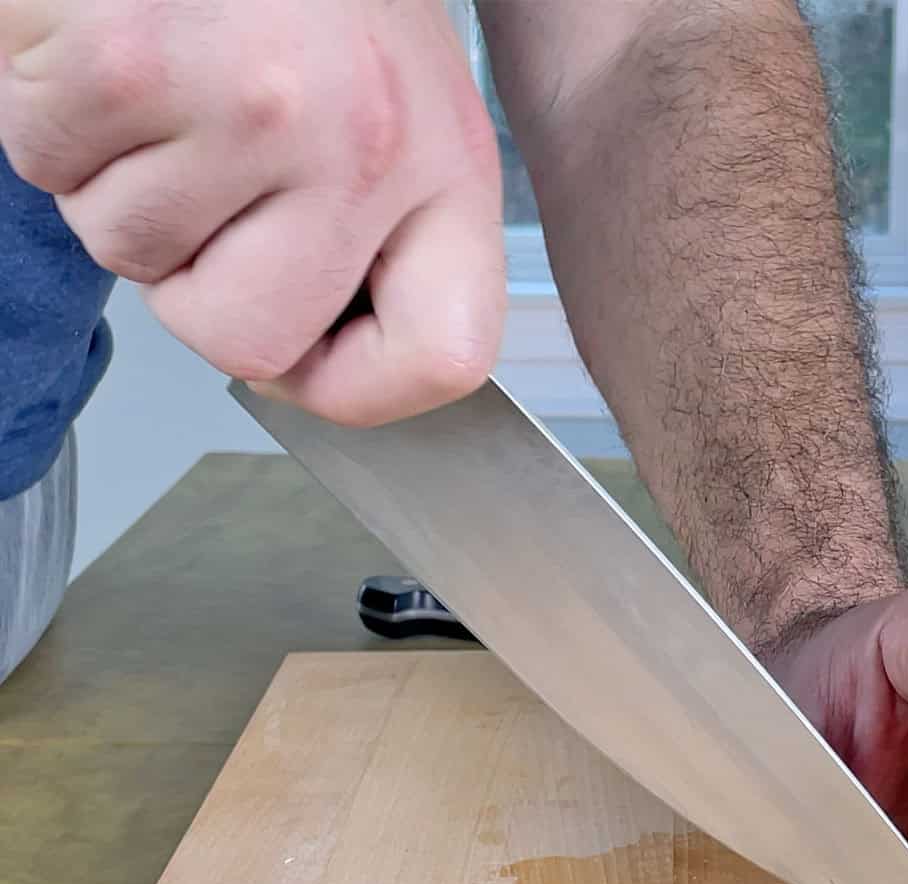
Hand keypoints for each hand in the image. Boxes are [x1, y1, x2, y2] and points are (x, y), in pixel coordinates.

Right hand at [0, 0, 504, 423]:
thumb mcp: (400, 113)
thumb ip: (384, 242)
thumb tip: (317, 362)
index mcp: (448, 168)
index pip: (444, 358)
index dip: (358, 389)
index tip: (311, 356)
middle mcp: (366, 145)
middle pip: (248, 343)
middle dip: (198, 288)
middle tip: (209, 185)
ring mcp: (251, 105)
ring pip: (130, 256)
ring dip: (122, 188)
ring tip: (170, 91)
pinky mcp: (130, 60)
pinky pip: (48, 165)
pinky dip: (56, 122)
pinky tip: (115, 59)